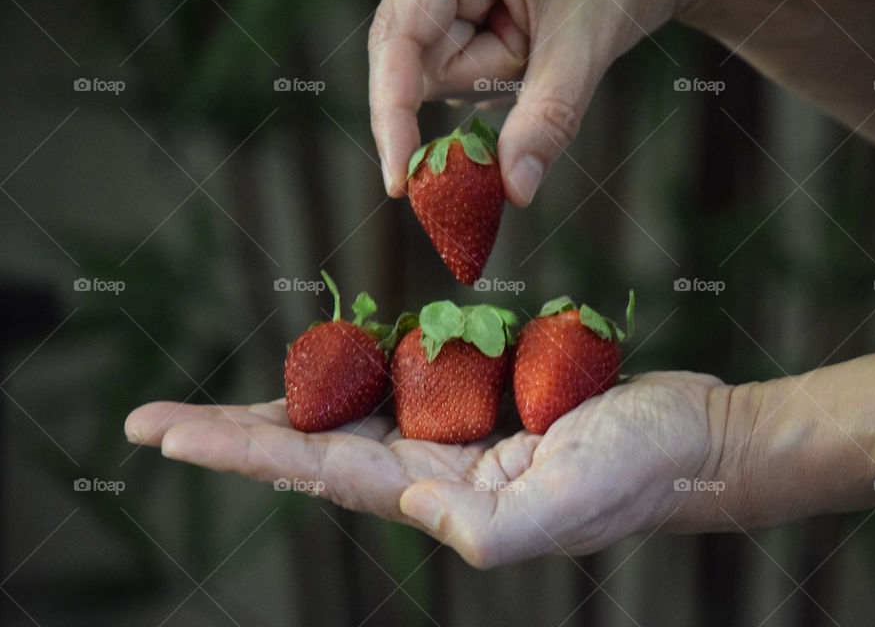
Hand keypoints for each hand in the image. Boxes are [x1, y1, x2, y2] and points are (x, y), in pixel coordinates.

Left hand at [125, 370, 724, 567]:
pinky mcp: (485, 407)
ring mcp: (458, 439)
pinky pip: (405, 388)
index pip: (318, 472)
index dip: (239, 452)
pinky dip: (357, 377)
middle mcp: (436, 473)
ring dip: (286, 410)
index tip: (167, 434)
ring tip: (223, 407)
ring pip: (351, 419)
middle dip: (235, 437)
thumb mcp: (573, 503)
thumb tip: (422, 518)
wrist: (695, 440)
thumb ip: (496, 526)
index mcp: (442, 496)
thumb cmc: (644, 472)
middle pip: (314, 449)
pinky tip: (331, 368)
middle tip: (158, 423)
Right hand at [369, 0, 700, 204]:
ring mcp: (449, 3)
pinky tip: (534, 46)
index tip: (397, 182)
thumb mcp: (584, 41)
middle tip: (534, 51)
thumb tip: (514, 191)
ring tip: (545, 35)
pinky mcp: (465, 27)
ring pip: (450, 79)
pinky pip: (468, 79)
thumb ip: (548, 115)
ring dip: (503, 78)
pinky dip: (505, 80)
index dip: (391, 112)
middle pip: (421, 67)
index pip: (397, 40)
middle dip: (482, 77)